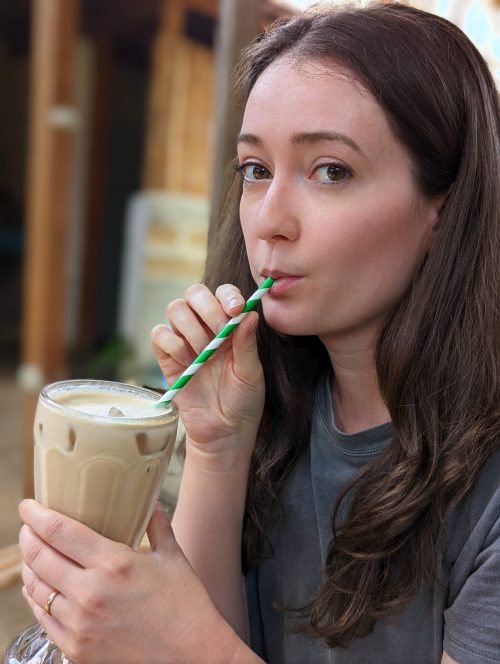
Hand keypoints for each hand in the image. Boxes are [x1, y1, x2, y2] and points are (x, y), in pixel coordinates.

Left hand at [19, 499, 240, 663]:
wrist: (192, 656)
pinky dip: (36, 599)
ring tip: (33, 554)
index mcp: (114, 563)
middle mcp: (90, 592)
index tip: (28, 505)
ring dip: (29, 567)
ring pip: (35, 589)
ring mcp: (79, 624)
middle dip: (27, 536)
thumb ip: (158, 526)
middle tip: (28, 525)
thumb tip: (151, 504)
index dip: (36, 515)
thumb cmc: (186, 605)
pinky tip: (40, 589)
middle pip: (39, 557)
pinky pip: (42, 619)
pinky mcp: (76, 648)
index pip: (59, 531)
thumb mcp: (173, 557)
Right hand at [151, 283, 264, 458]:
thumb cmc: (243, 402)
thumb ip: (248, 343)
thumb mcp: (251, 372)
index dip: (227, 295)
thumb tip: (250, 313)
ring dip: (191, 328)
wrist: (224, 432)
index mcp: (230, 327)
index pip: (223, 294)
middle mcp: (206, 328)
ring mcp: (184, 341)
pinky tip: (186, 362)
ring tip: (204, 354)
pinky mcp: (167, 358)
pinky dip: (172, 344)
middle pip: (194, 293)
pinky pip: (159, 334)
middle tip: (219, 331)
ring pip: (176, 309)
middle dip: (207, 308)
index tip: (235, 310)